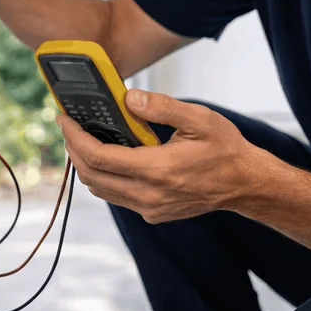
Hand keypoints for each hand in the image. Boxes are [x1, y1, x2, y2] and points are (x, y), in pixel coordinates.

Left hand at [60, 90, 267, 222]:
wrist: (246, 184)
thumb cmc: (225, 149)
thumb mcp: (199, 119)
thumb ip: (162, 107)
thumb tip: (129, 98)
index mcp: (157, 170)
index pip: (98, 157)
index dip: (75, 138)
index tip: (64, 119)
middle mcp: (149, 195)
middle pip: (91, 177)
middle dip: (73, 151)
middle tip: (69, 127)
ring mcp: (150, 208)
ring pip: (101, 190)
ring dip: (86, 165)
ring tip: (84, 139)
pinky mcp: (153, 213)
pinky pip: (117, 196)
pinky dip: (105, 176)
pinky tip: (110, 156)